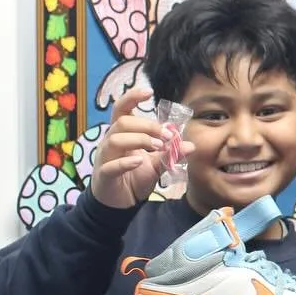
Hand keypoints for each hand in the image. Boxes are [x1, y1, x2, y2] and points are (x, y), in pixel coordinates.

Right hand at [88, 88, 193, 209]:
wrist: (119, 203)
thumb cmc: (134, 177)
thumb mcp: (156, 165)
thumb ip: (170, 154)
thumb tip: (191, 145)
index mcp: (122, 134)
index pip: (122, 109)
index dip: (132, 97)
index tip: (149, 91)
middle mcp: (110, 141)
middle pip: (123, 122)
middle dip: (147, 125)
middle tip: (167, 136)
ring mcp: (105, 157)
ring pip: (115, 139)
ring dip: (140, 140)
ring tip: (158, 147)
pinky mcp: (104, 175)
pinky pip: (111, 165)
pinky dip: (125, 162)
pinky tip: (139, 162)